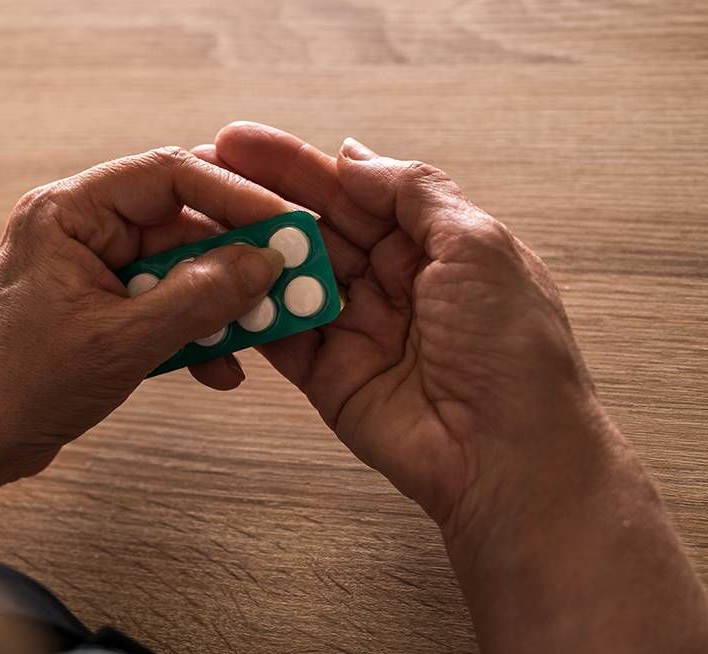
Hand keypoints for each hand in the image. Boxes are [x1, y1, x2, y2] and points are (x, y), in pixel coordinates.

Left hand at [0, 147, 295, 487]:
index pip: (168, 174)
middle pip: (179, 222)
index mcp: (68, 211)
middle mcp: (78, 229)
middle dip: (234, 257)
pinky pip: (161, 304)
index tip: (284, 223)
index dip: (233, 195)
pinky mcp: (96, 310)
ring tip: (259, 330)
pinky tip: (219, 367)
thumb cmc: (19, 384)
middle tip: (287, 279)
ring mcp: (87, 270)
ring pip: (177, 268)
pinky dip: (192, 331)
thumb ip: (198, 299)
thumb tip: (262, 264)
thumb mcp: (121, 341)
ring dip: (218, 302)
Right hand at [193, 123, 610, 535]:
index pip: (354, 191)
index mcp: (433, 246)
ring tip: (193, 218)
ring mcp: (354, 330)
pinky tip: (210, 279)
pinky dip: (245, 310)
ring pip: (287, 276)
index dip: (298, 164)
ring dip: (245, 247)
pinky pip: (277, 335)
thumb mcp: (478, 247)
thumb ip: (413, 193)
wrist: (509, 459)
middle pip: (313, 227)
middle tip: (199, 166)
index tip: (240, 139)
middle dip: (259, 196)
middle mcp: (391, 283)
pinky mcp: (326, 377)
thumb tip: (353, 155)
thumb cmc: (514, 351)